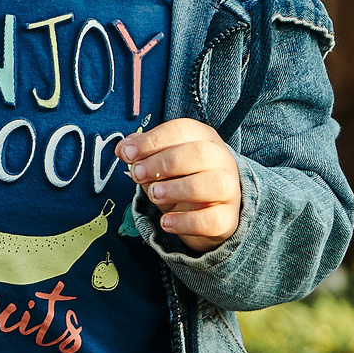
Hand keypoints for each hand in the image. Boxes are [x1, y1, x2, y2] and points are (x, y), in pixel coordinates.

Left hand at [119, 120, 241, 251]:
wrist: (207, 213)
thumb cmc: (180, 179)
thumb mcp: (159, 163)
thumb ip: (142, 153)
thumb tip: (123, 149)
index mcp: (203, 138)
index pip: (181, 130)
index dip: (152, 140)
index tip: (126, 153)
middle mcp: (222, 160)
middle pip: (199, 153)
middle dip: (162, 163)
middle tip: (136, 174)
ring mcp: (230, 189)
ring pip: (213, 185)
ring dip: (177, 189)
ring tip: (153, 195)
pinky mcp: (229, 218)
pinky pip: (212, 220)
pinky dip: (186, 222)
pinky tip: (166, 222)